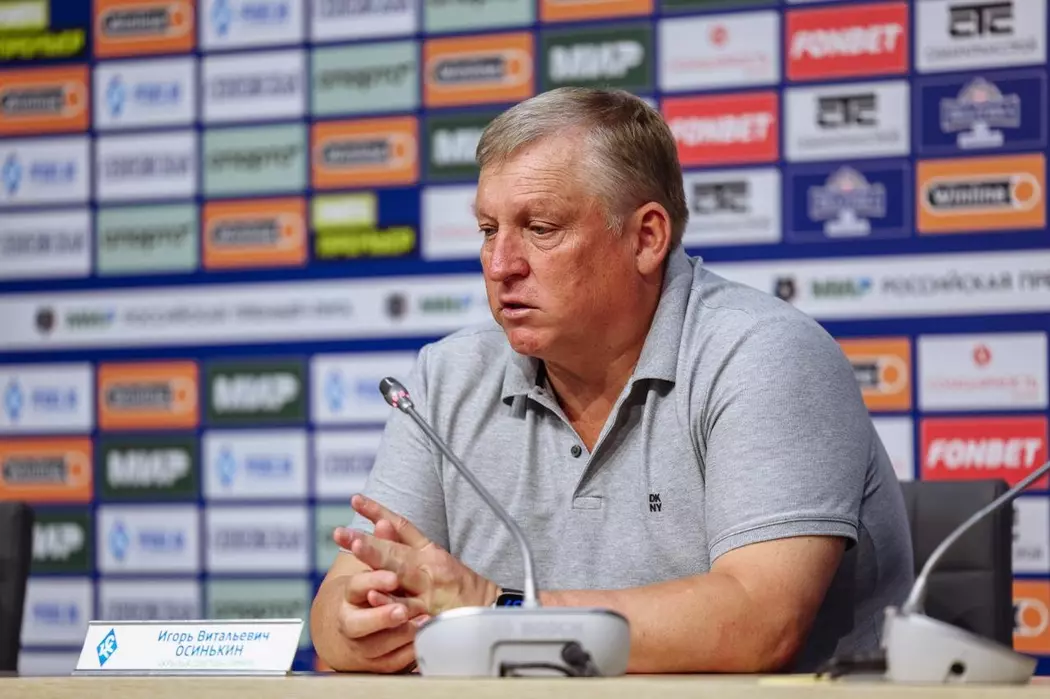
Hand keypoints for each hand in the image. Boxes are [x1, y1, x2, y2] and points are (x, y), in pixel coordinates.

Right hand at [328, 518, 426, 672]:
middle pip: (362, 624)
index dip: (374, 582)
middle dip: (384, 616)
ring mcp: (362, 647)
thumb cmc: (362, 590)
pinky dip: (409, 653)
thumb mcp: (370, 566)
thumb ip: (380, 544)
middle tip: (404, 611)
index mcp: (347, 596)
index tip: (392, 579)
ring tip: (420, 627)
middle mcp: (349, 623)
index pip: (357, 589)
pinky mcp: (378, 664)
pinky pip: (395, 662)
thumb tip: (386, 520)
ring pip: (379, 646)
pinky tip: (424, 644)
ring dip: (400, 635)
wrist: (345, 627)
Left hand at [335, 494, 499, 617]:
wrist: (491, 612)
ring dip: (376, 558)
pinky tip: (372, 594)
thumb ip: (409, 545)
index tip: (355, 499)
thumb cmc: (461, 588)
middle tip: (340, 532)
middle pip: (393, 549)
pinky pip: (408, 607)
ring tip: (354, 547)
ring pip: (399, 571)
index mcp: (429, 551)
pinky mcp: (431, 612)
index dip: (378, 511)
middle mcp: (428, 565)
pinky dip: (390, 600)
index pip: (401, 526)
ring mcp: (429, 588)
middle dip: (365, 540)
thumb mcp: (437, 560)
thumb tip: (380, 526)